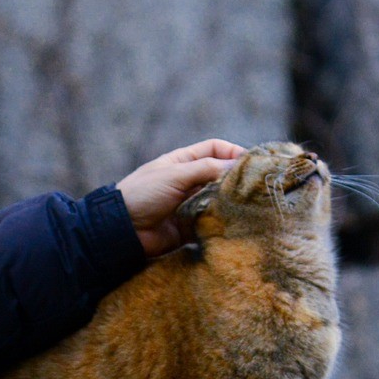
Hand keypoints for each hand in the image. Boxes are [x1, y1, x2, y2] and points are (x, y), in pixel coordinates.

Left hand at [116, 140, 245, 257]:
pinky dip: (223, 222)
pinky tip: (235, 223)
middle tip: (256, 186)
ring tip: (250, 205)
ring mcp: (190, 204)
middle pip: (220, 176)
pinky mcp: (190, 227)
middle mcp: (189, 181)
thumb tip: (237, 168)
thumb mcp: (175, 175)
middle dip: (237, 180)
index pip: (214, 150)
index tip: (251, 162)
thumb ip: (206, 169)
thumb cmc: (143, 194)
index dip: (233, 152)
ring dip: (232, 202)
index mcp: (183, 162)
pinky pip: (212, 222)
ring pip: (219, 200)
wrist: (121, 229)